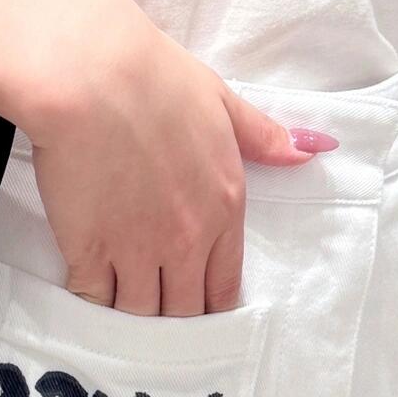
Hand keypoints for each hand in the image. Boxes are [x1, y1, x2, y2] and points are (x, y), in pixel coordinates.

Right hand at [19, 0, 332, 316]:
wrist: (91, 78)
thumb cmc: (156, 81)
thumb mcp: (221, 101)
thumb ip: (263, 136)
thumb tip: (309, 151)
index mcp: (225, 208)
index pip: (226, 285)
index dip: (212, 304)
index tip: (199, 307)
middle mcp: (187, 240)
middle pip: (185, 311)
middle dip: (175, 318)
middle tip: (159, 313)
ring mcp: (136, 251)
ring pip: (142, 314)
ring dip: (135, 315)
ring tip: (123, 309)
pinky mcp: (88, 251)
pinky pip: (95, 300)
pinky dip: (93, 304)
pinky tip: (89, 295)